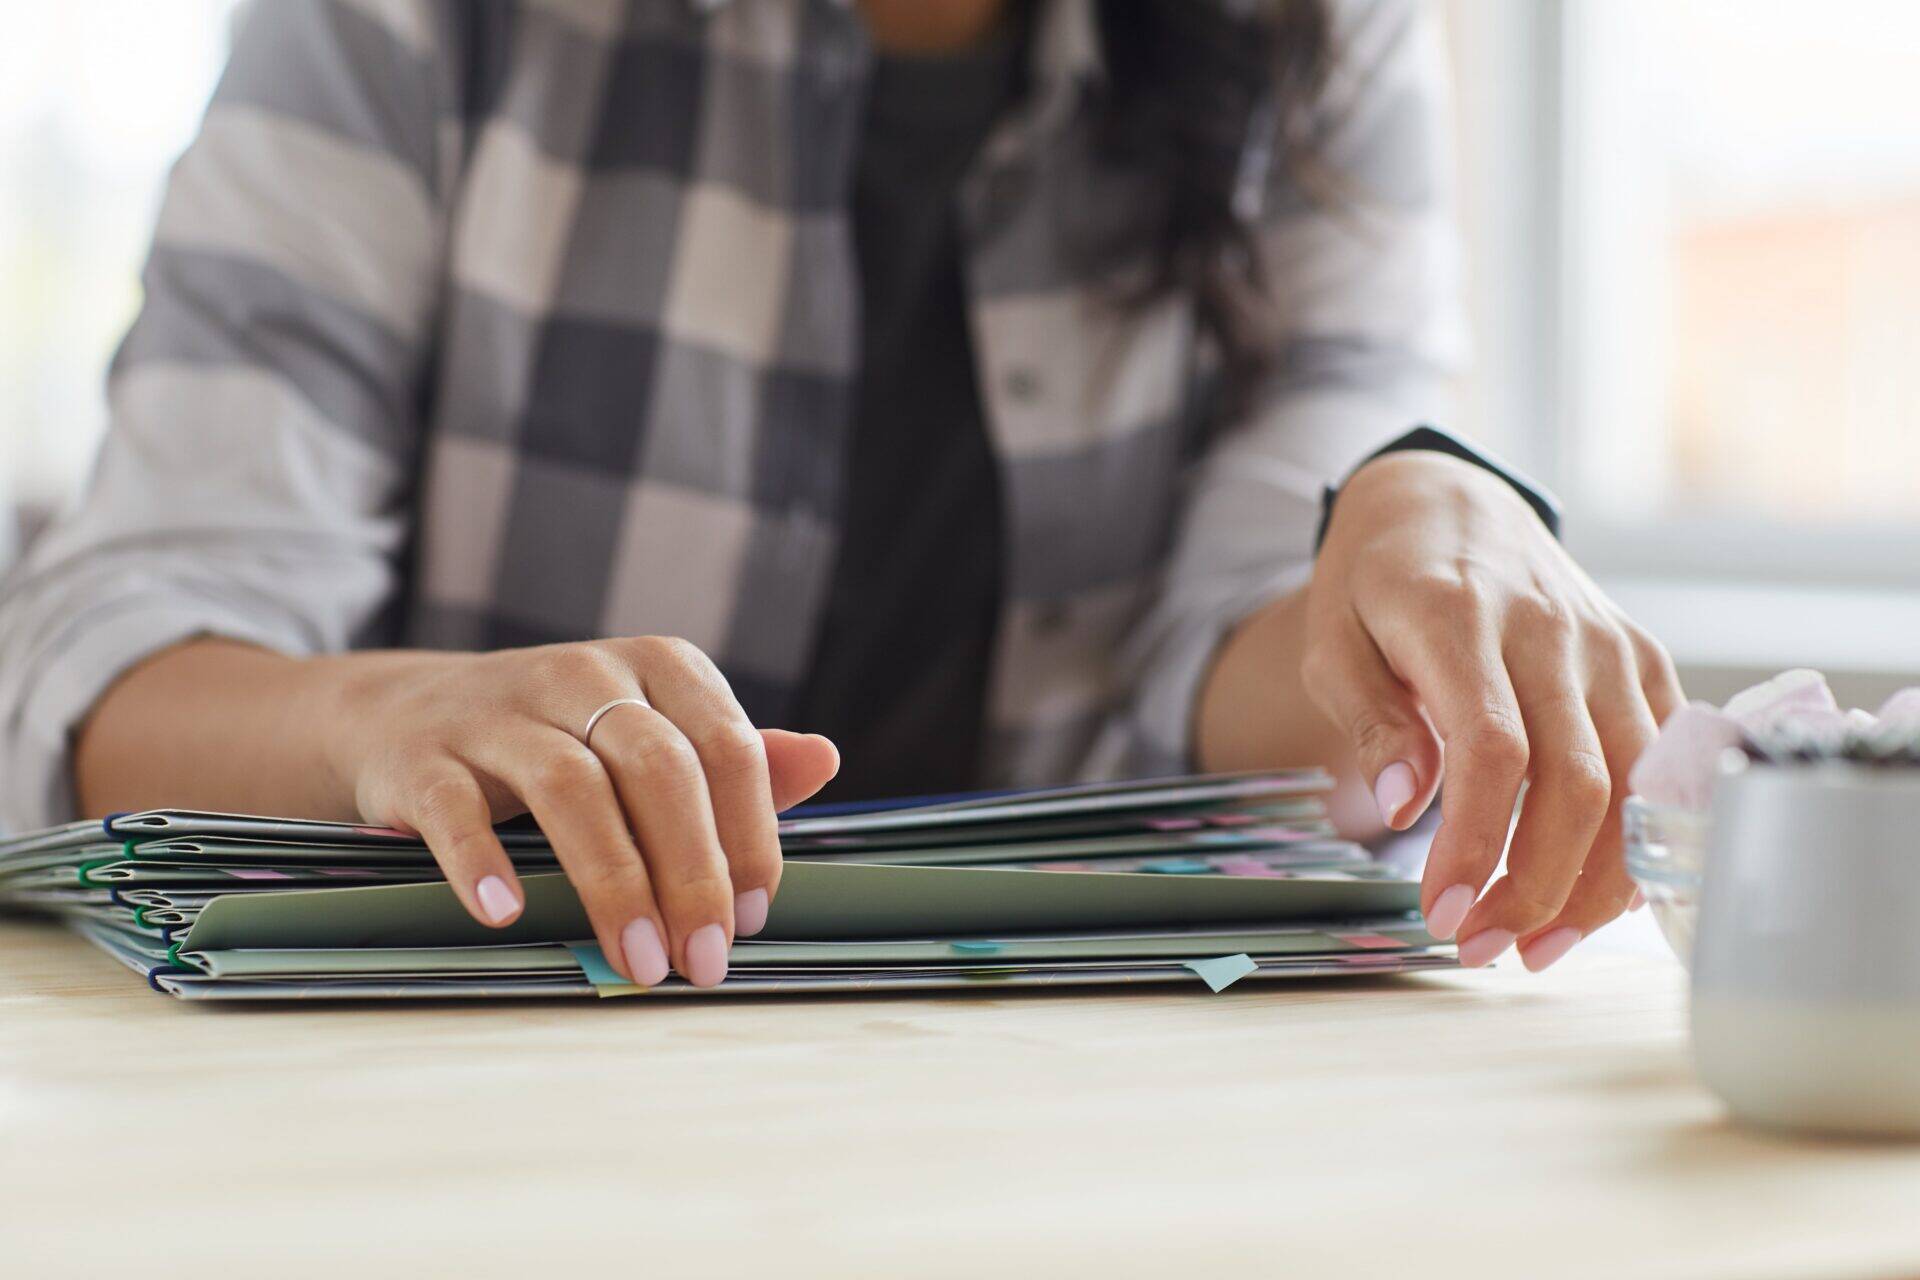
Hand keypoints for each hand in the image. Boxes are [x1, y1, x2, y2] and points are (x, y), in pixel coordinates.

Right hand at [319, 638, 839, 986]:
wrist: (405, 712)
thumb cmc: (559, 739)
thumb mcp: (652, 732)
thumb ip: (733, 758)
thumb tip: (823, 759)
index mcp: (656, 667)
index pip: (726, 747)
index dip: (749, 837)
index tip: (751, 917)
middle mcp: (582, 675)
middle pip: (657, 767)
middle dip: (690, 872)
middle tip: (700, 958)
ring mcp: (498, 711)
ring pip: (570, 786)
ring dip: (612, 882)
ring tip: (638, 959)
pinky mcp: (424, 754)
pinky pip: (455, 806)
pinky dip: (482, 859)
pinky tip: (507, 912)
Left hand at [1303, 451, 1682, 969]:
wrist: (1447, 500)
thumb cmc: (1376, 580)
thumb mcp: (1332, 637)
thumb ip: (1367, 718)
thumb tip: (1405, 805)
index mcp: (1460, 617)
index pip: (1493, 749)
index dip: (1475, 844)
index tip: (1441, 914)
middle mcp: (1551, 629)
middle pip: (1578, 783)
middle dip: (1534, 886)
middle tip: (1482, 949)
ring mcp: (1609, 645)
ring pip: (1636, 785)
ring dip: (1594, 884)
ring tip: (1536, 944)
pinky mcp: (1643, 660)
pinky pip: (1662, 764)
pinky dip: (1636, 840)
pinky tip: (1588, 895)